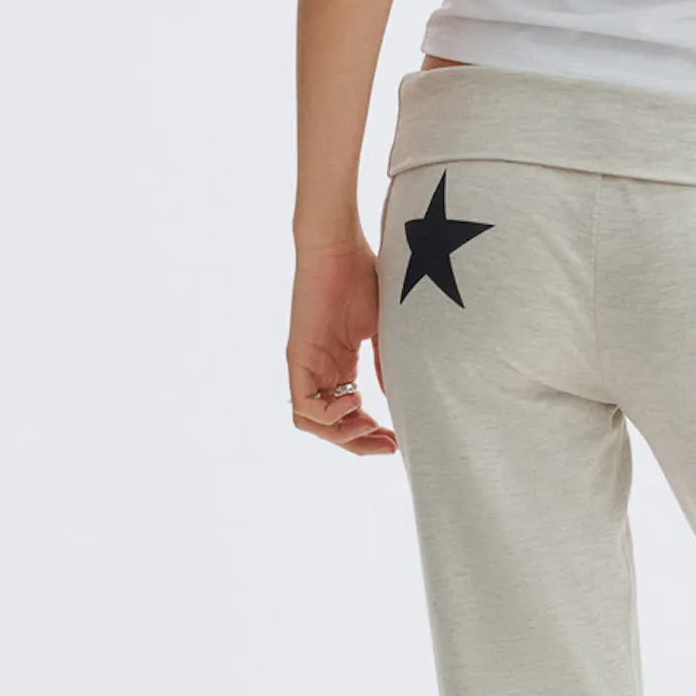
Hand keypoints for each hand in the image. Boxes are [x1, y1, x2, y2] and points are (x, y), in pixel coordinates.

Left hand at [288, 239, 396, 454]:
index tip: (397, 440)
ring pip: (312, 423)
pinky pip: (303, 405)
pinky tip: (355, 401)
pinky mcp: (297, 358)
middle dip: (360, 443)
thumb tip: (397, 396)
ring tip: (369, 427)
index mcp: (339, 365)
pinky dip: (329, 415)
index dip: (370, 434)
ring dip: (342, 436)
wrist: (339, 248)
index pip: (348, 415)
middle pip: (330, 427)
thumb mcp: (382, 330)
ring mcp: (306, 366)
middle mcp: (319, 371)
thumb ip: (385, 364)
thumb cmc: (362, 278)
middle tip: (388, 446)